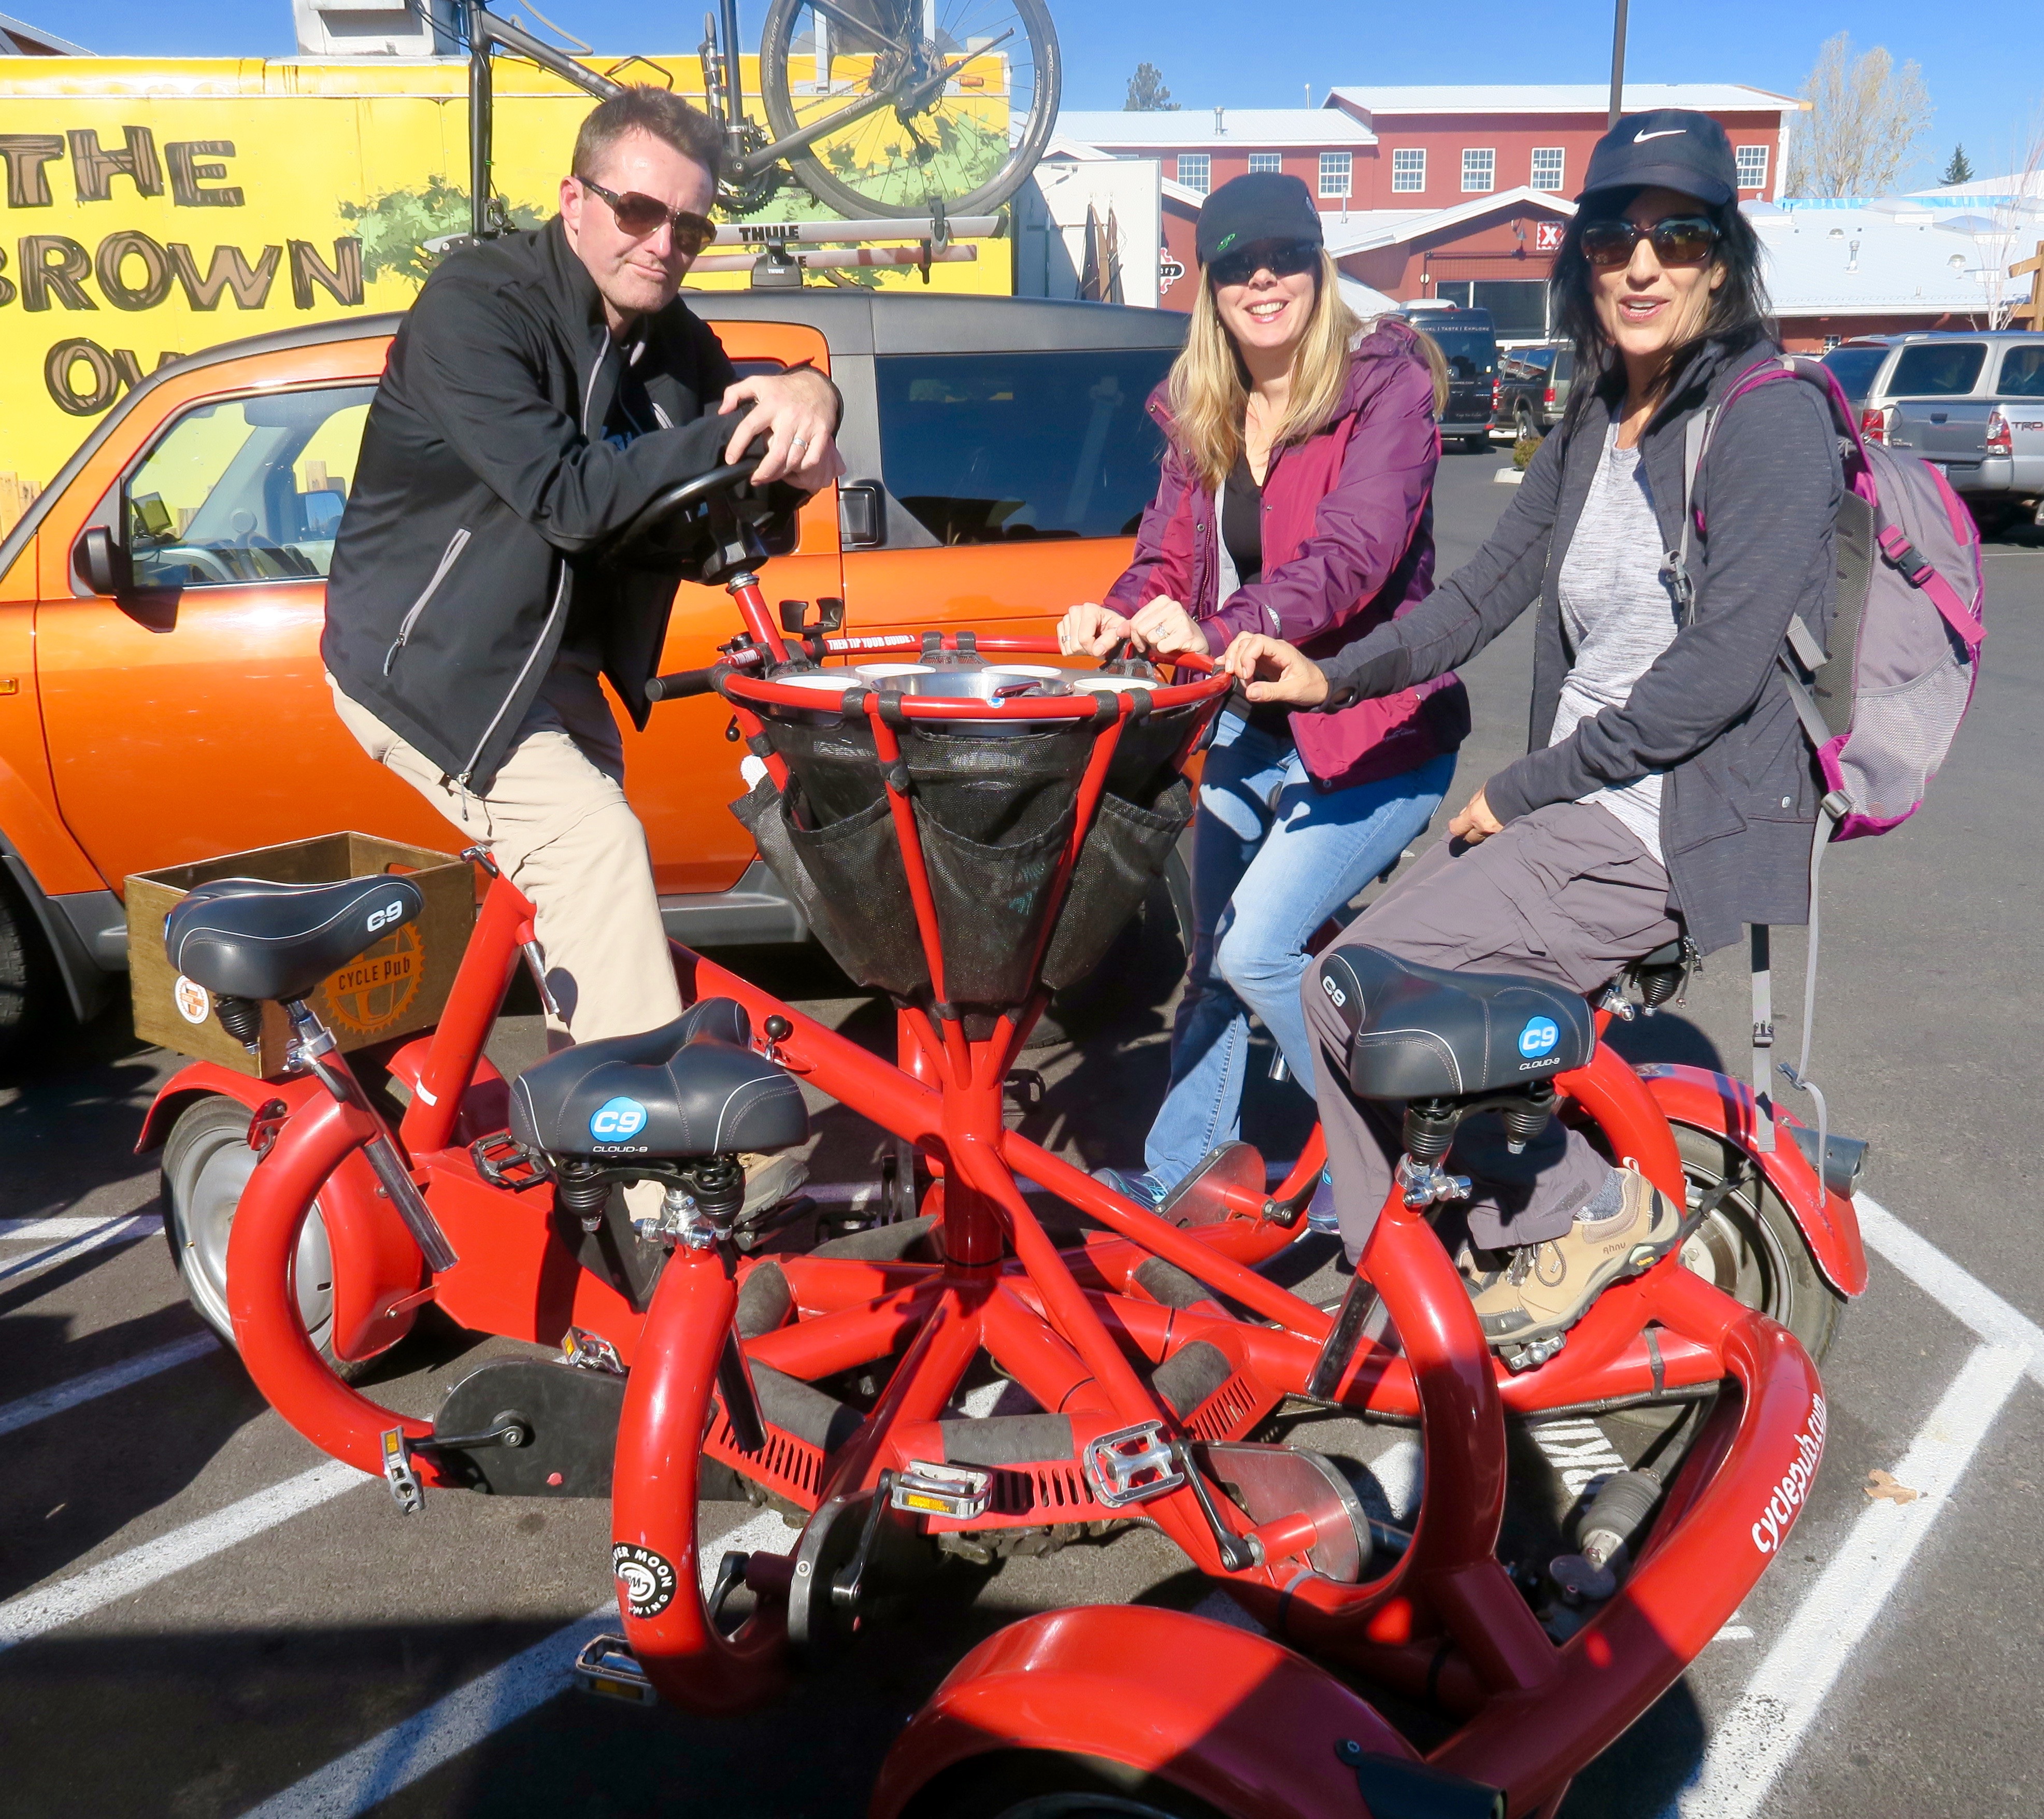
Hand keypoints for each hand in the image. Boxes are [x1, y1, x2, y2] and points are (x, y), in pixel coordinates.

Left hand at [717, 368, 845, 488]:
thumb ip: (734, 393)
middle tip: (755, 479)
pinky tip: (792, 469)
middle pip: (776, 454)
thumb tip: (722, 411)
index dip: (738, 445)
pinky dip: (801, 468)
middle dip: (764, 472)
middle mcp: (789, 416)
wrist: (817, 385)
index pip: (750, 426)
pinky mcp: (822, 434)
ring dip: (780, 473)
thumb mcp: (757, 382)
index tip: (731, 460)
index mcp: (770, 404)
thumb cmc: (783, 389)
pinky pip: (812, 459)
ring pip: (793, 460)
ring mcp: (807, 426)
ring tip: (770, 476)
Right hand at [1058, 602, 1134, 656]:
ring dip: (1080, 650)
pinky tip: (1081, 643)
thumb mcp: (1118, 630)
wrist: (1105, 622)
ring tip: (1089, 642)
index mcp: (1089, 609)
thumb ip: (1111, 640)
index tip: (1101, 648)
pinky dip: (1072, 649)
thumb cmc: (1111, 624)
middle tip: (1095, 644)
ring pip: (1068, 646)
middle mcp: (1075, 611)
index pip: (1084, 638)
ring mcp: (1066, 618)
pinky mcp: (1061, 626)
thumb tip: (1097, 650)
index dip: (1093, 649)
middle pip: (1075, 644)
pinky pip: (1063, 646)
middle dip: (1086, 649)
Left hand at [1128, 596, 1208, 657]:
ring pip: (1151, 638)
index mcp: (1162, 601)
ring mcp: (1180, 618)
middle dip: (1145, 642)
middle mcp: (1171, 606)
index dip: (1135, 635)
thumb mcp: (1153, 627)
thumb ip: (1135, 626)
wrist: (1198, 644)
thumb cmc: (1175, 635)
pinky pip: (1162, 647)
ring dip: (1157, 646)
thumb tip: (1119, 629)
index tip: (1143, 641)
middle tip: (1156, 644)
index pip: (1135, 620)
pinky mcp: (1185, 633)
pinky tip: (1174, 646)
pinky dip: (1165, 651)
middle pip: (1140, 629)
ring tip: (1168, 643)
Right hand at [1220, 633, 1327, 707]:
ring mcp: (1266, 652)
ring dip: (1232, 657)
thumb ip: (1271, 692)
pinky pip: (1243, 653)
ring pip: (1242, 643)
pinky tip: (1222, 667)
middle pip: (1245, 640)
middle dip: (1236, 658)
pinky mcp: (1261, 660)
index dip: (1246, 657)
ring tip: (1231, 675)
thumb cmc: (1310, 687)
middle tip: (1237, 678)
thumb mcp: (1293, 692)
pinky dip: (1232, 659)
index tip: (1246, 676)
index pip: (1257, 642)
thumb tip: (1249, 693)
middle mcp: (1272, 647)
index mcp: (1282, 650)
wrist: (1319, 687)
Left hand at [1447, 787, 1502, 844]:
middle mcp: (1484, 828)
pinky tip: (1494, 829)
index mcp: (1475, 816)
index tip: (1454, 823)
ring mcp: (1496, 834)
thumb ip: (1472, 803)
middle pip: (1468, 839)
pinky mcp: (1507, 835)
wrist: (1526, 792)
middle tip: (1468, 828)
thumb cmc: (1502, 788)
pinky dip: (1492, 836)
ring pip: (1482, 841)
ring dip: (1480, 836)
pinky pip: (1494, 839)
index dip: (1454, 826)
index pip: (1456, 829)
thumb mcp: (1482, 791)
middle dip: (1467, 833)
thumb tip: (1465, 811)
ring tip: (1483, 828)